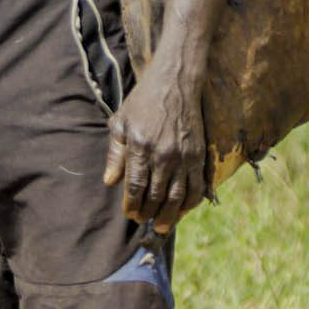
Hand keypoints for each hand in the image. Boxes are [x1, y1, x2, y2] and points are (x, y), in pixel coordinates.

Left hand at [102, 62, 206, 232]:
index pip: (135, 186)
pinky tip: (184, 211)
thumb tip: (110, 182)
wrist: (175, 81)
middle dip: (149, 213)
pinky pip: (197, 186)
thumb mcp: (121, 122)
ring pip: (177, 196)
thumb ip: (115, 154)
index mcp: (140, 146)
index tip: (129, 214)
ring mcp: (183, 156)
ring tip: (162, 226)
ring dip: (170, 215)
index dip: (132, 205)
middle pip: (156, 195)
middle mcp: (162, 155)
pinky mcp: (199, 154)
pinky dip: (190, 203)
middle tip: (144, 222)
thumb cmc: (143, 101)